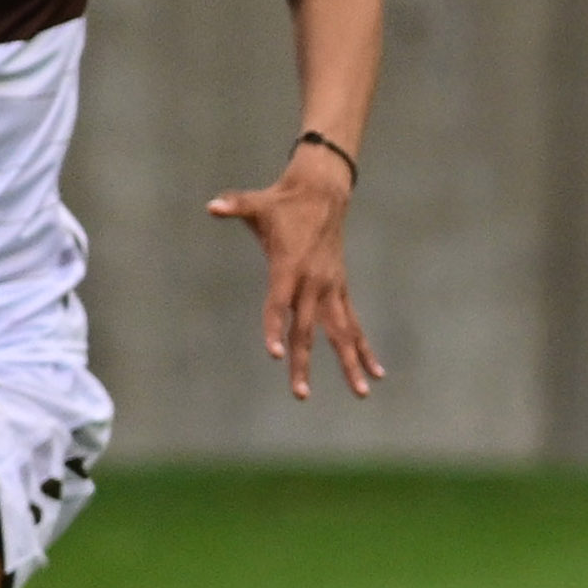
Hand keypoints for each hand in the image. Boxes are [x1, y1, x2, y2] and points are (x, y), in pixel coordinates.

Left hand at [208, 144, 382, 399]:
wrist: (324, 193)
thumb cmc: (283, 202)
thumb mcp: (256, 204)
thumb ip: (234, 205)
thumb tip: (212, 206)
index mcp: (290, 266)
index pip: (279, 304)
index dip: (275, 328)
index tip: (275, 355)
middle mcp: (314, 283)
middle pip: (308, 330)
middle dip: (303, 363)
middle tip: (300, 394)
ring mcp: (331, 288)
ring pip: (341, 334)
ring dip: (350, 364)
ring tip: (362, 393)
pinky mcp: (340, 289)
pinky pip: (353, 324)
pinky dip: (363, 348)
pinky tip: (375, 372)